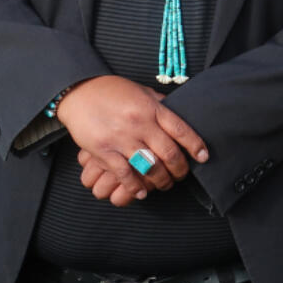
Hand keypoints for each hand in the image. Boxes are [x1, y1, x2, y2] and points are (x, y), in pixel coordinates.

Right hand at [57, 75, 208, 205]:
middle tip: (182, 175)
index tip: (203, 157)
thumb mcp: (141, 91)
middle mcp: (140, 123)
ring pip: (150, 167)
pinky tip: (142, 192)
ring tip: (164, 184)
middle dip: (180, 169)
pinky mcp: (104, 151)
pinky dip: (136, 187)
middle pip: (169, 153)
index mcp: (152, 108)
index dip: (195, 146)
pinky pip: (125, 174)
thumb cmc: (112, 91)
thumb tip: (181, 112)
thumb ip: (160, 104)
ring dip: (161, 180)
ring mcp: (122, 138)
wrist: (79, 91)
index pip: (181, 130)